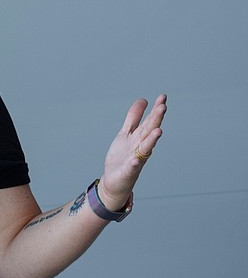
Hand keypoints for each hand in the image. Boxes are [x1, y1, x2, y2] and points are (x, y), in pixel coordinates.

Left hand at [98, 94, 166, 210]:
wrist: (114, 180)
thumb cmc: (123, 156)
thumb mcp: (126, 133)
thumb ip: (134, 118)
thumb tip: (143, 100)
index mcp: (140, 137)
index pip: (149, 121)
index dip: (155, 109)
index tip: (162, 96)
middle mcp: (140, 147)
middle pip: (149, 131)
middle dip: (156, 120)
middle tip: (163, 106)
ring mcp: (136, 159)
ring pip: (145, 148)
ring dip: (152, 140)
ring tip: (158, 131)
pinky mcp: (128, 171)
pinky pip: (132, 167)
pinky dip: (134, 163)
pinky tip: (136, 159)